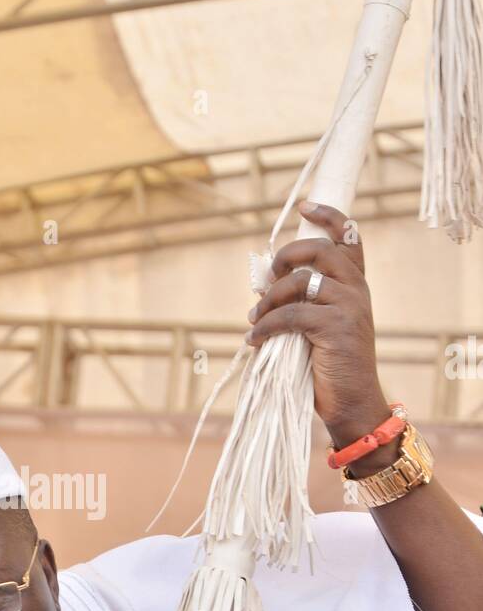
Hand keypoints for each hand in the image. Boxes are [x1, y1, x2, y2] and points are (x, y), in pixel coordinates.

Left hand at [245, 201, 397, 471]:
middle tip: (267, 280)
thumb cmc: (332, 368)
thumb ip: (304, 301)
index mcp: (356, 285)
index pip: (350, 237)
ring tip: (253, 320)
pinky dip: (265, 326)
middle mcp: (357, 290)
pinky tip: (254, 340)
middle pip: (319, 251)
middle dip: (286, 258)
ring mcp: (348, 307)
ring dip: (267, 300)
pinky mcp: (334, 328)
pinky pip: (289, 315)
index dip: (328, 216)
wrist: (354, 405)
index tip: (306, 205)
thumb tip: (262, 284)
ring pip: (299, 282)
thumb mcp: (321, 326)